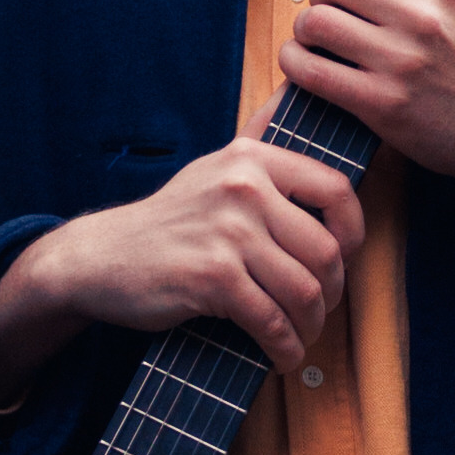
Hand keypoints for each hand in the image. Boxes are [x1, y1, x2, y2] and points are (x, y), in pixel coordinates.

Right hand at [0, 131, 363, 403]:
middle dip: (332, 292)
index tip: (345, 257)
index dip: (353, 231)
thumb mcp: (213, 171)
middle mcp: (244, 187)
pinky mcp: (212, 277)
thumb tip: (298, 98)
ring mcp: (228, 232)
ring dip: (310, 326)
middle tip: (319, 310)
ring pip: (305, 290)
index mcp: (251, 158)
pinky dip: (284, 347)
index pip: (335, 188)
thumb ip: (258, 150)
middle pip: (327, 250)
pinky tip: (281, 355)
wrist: (101, 258)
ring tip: (300, 336)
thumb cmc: (169, 222)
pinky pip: (272, 321)